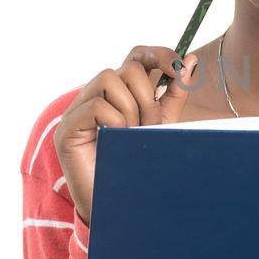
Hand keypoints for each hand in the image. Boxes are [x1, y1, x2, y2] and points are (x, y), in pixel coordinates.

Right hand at [54, 45, 198, 222]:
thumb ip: (175, 93)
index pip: (137, 56)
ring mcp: (78, 108)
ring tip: (132, 136)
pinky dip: (114, 121)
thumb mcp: (164, 123)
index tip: (179, 68)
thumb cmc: (139, 163)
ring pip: (110, 79)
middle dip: (148, 96)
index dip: (159, 54)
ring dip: (131, 109)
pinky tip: (116, 140)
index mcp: (121, 92)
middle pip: (128, 67)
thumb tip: (191, 60)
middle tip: (150, 126)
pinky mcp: (67, 127)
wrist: (121, 204)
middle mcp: (98, 94)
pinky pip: (96, 105)